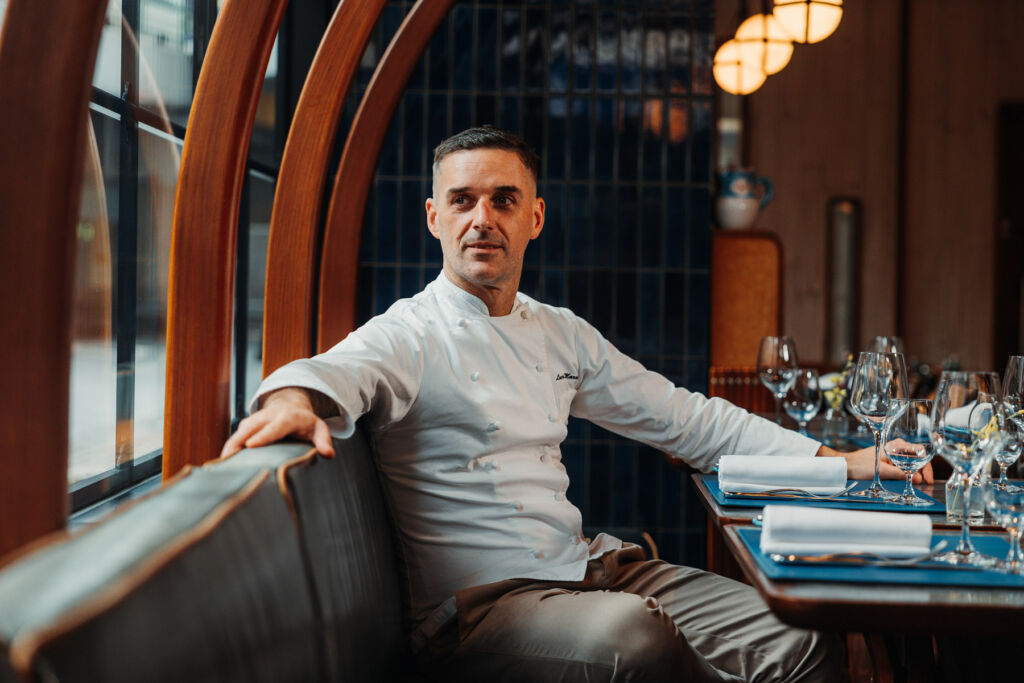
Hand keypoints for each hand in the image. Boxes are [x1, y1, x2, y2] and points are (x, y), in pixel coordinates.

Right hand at [220, 387, 335, 458]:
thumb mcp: (319, 428)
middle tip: (228, 460)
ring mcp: (255, 420)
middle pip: (250, 428)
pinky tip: (223, 466)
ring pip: (239, 433)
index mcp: (287, 417)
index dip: (263, 436)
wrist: (290, 405)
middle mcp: (268, 416)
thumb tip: (329, 454)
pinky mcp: (246, 426)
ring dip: (229, 448)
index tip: (251, 446)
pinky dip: (228, 450)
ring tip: (220, 467)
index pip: (275, 426)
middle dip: (238, 442)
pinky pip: (235, 438)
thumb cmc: (306, 422)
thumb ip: (324, 440)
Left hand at [816, 444, 933, 483]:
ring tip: (918, 485)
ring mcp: (892, 452)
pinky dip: (907, 473)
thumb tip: (918, 479)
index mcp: (896, 445)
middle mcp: (895, 446)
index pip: (920, 451)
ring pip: (910, 462)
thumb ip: (901, 474)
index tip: (927, 479)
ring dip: (915, 473)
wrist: (846, 465)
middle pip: (916, 457)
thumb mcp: (883, 471)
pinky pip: (902, 465)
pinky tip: (908, 481)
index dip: (926, 467)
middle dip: (922, 471)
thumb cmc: (860, 465)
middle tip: (925, 484)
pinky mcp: (887, 459)